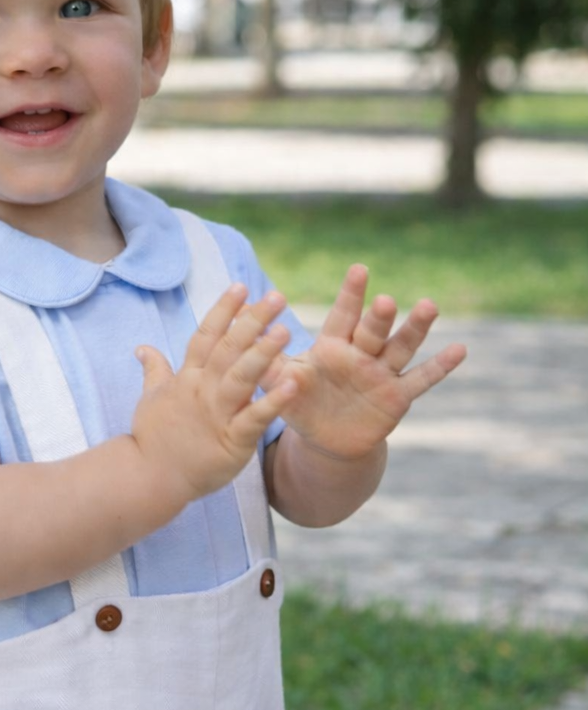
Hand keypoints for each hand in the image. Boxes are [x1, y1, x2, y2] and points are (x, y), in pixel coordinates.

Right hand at [131, 283, 299, 504]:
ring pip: (242, 377)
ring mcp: (217, 415)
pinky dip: (273, 401)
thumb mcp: (150, 398)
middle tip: (276, 297)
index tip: (242, 286)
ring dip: (264, 353)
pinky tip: (293, 383)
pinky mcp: (232, 441)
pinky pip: (255, 418)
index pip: (206, 336)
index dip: (224, 310)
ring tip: (285, 329)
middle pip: (228, 349)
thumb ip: (154, 369)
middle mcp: (202, 390)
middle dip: (252, 321)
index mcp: (187, 378)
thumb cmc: (152, 438)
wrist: (150, 478)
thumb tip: (142, 347)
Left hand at [262, 264, 466, 459]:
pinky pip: (420, 381)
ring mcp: (382, 374)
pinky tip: (460, 349)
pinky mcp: (397, 398)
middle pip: (373, 330)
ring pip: (401, 348)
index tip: (359, 269)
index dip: (351, 295)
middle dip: (379, 317)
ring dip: (415, 328)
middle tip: (384, 301)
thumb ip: (269, 364)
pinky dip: (439, 367)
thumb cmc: (302, 402)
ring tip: (429, 306)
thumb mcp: (281, 384)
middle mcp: (361, 354)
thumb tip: (249, 336)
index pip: (343, 315)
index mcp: (332, 346)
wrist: (326, 440)